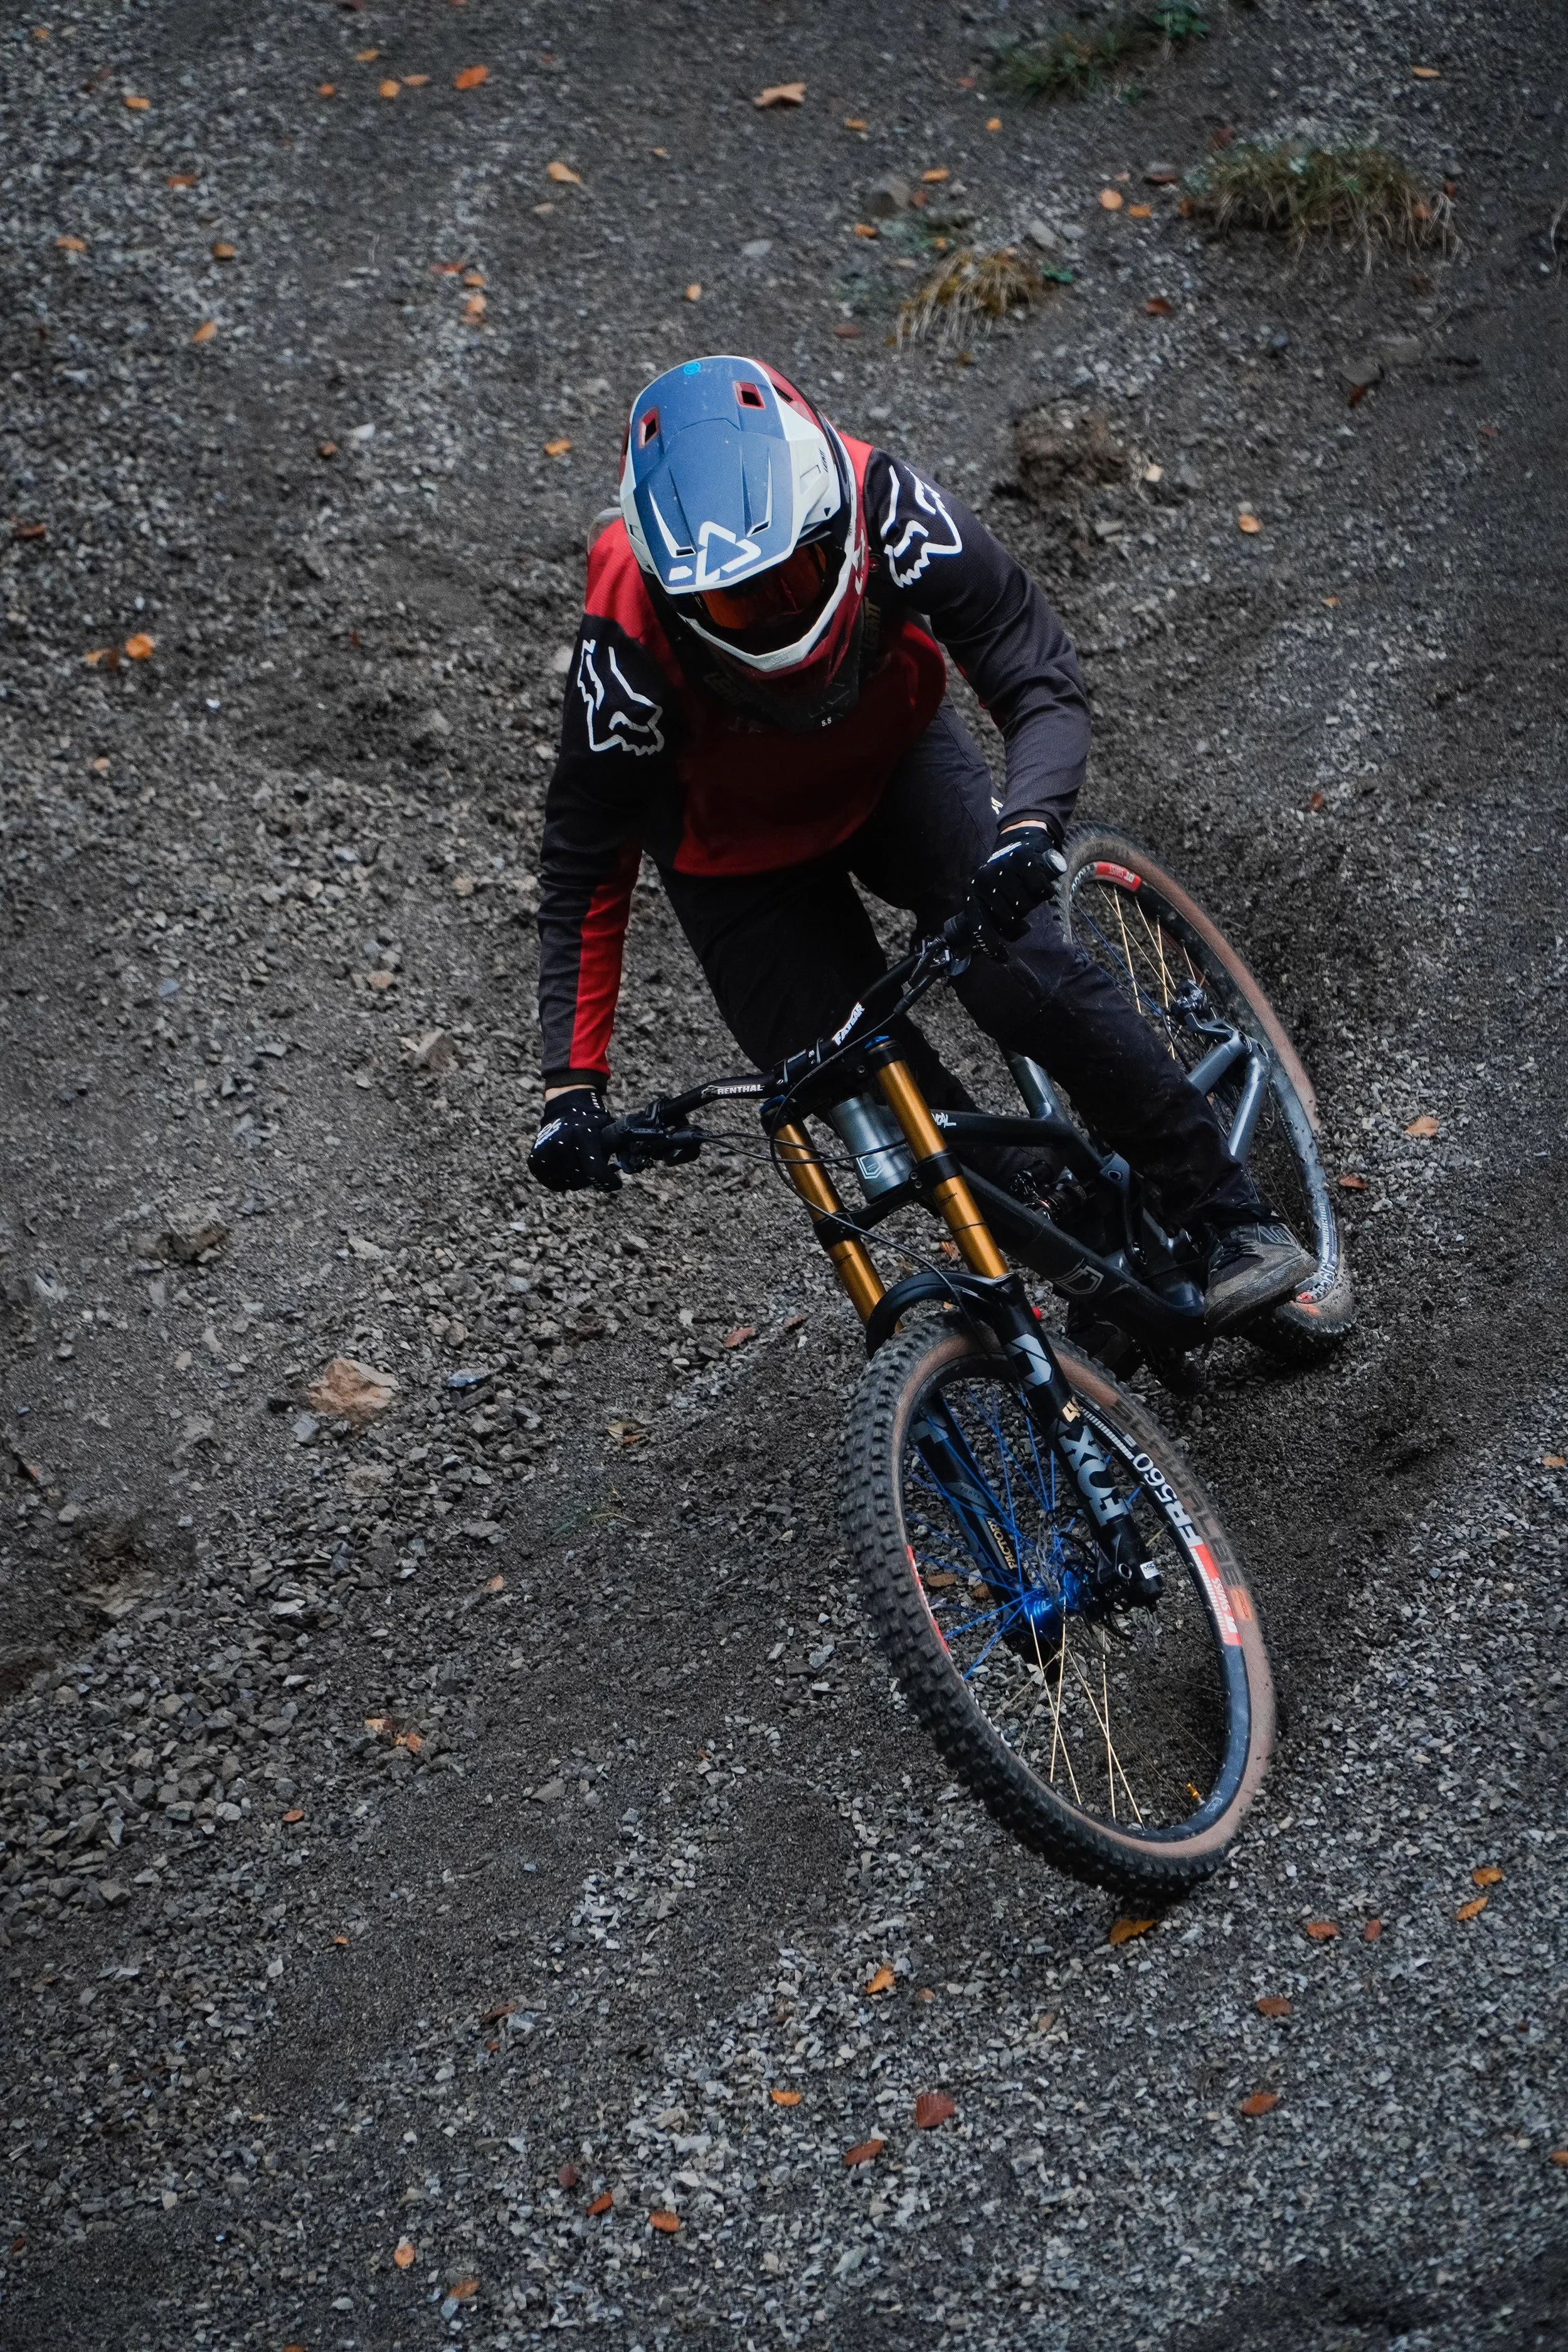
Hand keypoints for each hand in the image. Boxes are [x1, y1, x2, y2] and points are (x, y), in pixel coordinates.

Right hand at [528, 1087, 620, 1193]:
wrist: (565, 1109)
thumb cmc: (592, 1122)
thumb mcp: (609, 1129)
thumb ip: (622, 1147)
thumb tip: (636, 1163)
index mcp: (583, 1136)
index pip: (596, 1172)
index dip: (608, 1183)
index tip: (615, 1184)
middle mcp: (562, 1144)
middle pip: (581, 1181)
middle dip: (591, 1178)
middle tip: (594, 1167)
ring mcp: (546, 1153)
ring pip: (568, 1184)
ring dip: (577, 1179)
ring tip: (579, 1164)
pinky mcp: (535, 1160)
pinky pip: (553, 1183)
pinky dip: (561, 1180)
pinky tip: (567, 1167)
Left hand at [971, 826, 1065, 942]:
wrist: (1021, 843)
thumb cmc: (1007, 882)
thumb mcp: (992, 899)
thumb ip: (992, 920)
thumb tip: (994, 951)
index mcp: (973, 893)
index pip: (979, 926)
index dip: (990, 945)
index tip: (1003, 958)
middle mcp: (984, 880)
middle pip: (1008, 920)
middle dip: (1018, 919)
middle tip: (1019, 907)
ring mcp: (1002, 869)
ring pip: (1025, 907)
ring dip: (1031, 905)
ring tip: (1026, 893)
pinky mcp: (1023, 859)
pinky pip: (1040, 891)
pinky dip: (1044, 892)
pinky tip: (1039, 885)